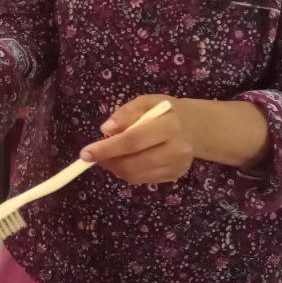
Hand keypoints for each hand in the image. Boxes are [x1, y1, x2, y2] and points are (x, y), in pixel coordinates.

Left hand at [80, 94, 195, 184]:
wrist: (196, 127)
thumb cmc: (166, 111)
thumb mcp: (146, 102)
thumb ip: (125, 113)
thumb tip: (105, 130)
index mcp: (170, 125)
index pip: (132, 140)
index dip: (106, 148)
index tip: (85, 154)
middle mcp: (177, 149)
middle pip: (133, 163)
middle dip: (108, 161)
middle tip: (94, 155)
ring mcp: (177, 166)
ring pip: (135, 175)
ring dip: (115, 168)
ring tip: (109, 156)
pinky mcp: (174, 176)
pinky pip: (142, 180)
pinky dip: (128, 172)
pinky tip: (127, 160)